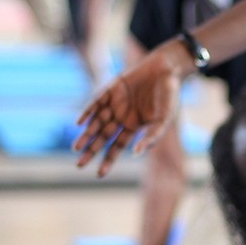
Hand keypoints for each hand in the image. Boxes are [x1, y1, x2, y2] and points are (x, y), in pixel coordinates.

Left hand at [72, 48, 184, 176]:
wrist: (167, 69)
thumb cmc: (169, 96)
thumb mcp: (163, 120)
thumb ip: (151, 137)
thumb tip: (135, 154)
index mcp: (133, 126)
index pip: (117, 146)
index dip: (108, 160)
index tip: (99, 175)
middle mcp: (121, 116)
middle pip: (103, 137)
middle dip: (91, 150)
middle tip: (79, 165)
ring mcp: (115, 102)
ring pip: (97, 121)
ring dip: (87, 134)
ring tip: (77, 148)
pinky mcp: (111, 88)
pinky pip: (96, 102)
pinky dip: (88, 111)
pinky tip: (79, 123)